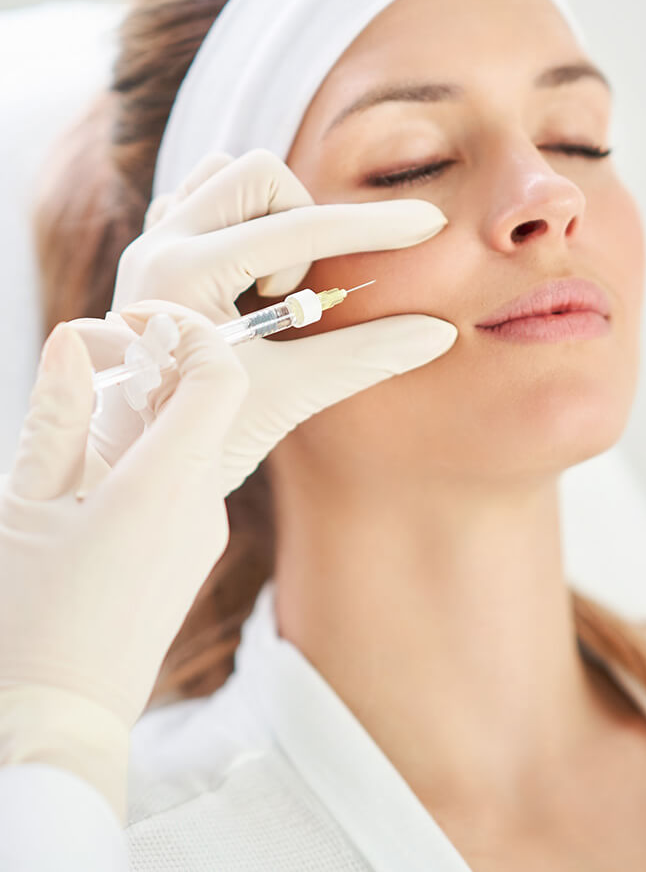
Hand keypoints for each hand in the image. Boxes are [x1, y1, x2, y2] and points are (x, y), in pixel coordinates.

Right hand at [0, 305, 249, 820]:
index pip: (218, 375)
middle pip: (206, 402)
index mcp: (163, 485)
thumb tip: (74, 341)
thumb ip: (55, 416)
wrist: (57, 727)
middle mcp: (201, 505)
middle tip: (92, 357)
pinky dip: (149, 451)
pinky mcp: (190, 555)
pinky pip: (182, 480)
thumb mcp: (24, 507)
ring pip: (191, 440)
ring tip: (83, 408)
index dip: (186, 330)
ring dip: (147, 409)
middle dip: (156, 365)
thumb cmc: (24, 622)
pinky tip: (94, 466)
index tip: (134, 319)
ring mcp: (202, 534)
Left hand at [76, 149, 456, 496]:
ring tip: (271, 289)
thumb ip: (364, 356)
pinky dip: (240, 223)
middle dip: (303, 220)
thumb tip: (438, 333)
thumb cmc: (201, 438)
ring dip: (270, 216)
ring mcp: (150, 245)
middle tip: (298, 293)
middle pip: (258, 174)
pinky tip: (248, 278)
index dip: (375, 227)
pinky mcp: (153, 256)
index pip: (300, 227)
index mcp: (186, 273)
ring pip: (225, 176)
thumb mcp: (287, 395)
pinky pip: (201, 200)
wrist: (129, 468)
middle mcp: (160, 244)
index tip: (429, 223)